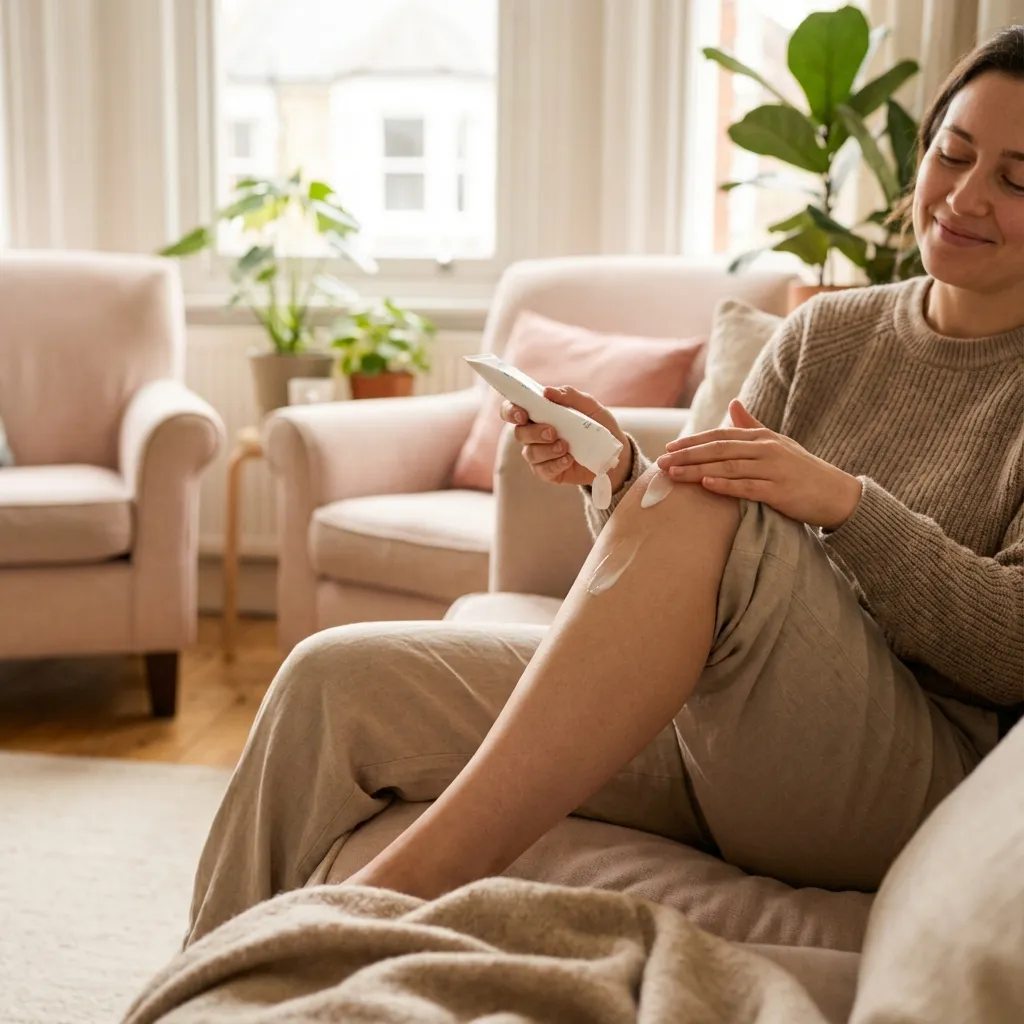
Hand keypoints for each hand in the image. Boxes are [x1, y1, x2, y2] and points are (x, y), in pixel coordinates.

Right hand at [500, 385, 631, 487]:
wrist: (613, 452)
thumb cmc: (597, 424)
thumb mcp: (588, 405)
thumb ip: (568, 395)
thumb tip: (546, 391)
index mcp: (538, 414)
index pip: (512, 410)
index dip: (511, 411)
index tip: (522, 414)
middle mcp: (534, 434)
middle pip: (519, 433)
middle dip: (534, 433)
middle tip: (553, 432)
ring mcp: (540, 454)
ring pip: (530, 453)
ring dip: (546, 450)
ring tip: (566, 447)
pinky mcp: (548, 472)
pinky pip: (543, 470)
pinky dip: (555, 464)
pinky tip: (568, 460)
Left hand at [656, 399, 862, 530]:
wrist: (837, 494)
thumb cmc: (802, 470)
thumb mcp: (778, 443)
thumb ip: (752, 425)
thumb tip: (734, 402)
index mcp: (763, 437)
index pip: (720, 435)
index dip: (693, 441)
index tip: (670, 446)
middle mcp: (767, 449)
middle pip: (719, 448)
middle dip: (687, 454)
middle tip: (661, 461)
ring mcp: (773, 469)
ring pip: (728, 467)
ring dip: (697, 469)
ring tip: (673, 473)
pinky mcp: (779, 491)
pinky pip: (747, 487)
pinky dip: (725, 485)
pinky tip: (706, 484)